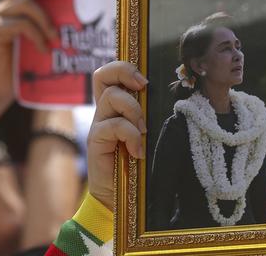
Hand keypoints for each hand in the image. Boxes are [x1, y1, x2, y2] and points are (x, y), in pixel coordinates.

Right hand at [0, 0, 60, 101]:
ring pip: (25, 5)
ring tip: (55, 37)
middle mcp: (0, 10)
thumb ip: (42, 28)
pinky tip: (43, 49)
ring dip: (44, 20)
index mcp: (10, 10)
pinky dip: (36, 35)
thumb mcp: (34, 43)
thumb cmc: (19, 68)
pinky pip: (21, 24)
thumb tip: (71, 19)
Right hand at [87, 61, 147, 210]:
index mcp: (115, 107)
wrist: (117, 197)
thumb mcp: (145, 135)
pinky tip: (137, 151)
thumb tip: (169, 99)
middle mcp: (104, 112)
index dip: (124, 67)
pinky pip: (113, 126)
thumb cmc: (135, 165)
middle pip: (102, 74)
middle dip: (124, 72)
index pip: (109, 74)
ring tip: (143, 130)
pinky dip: (130, 136)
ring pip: (111, 97)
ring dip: (133, 110)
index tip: (144, 81)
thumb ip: (147, 117)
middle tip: (142, 87)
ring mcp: (98, 125)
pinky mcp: (96, 141)